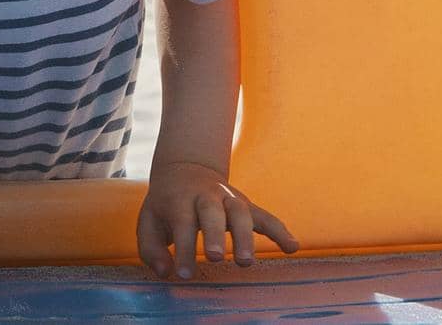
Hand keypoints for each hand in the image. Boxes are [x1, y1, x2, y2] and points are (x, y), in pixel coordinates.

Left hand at [136, 161, 299, 278]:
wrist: (186, 168)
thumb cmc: (166, 203)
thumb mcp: (148, 219)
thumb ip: (151, 249)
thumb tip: (165, 271)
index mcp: (179, 199)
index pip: (182, 223)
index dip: (184, 248)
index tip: (185, 274)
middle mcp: (206, 195)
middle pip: (212, 212)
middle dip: (216, 234)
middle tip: (216, 257)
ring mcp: (229, 198)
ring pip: (240, 212)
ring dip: (245, 235)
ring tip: (246, 261)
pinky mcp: (246, 204)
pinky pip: (265, 216)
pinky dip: (280, 230)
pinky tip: (292, 247)